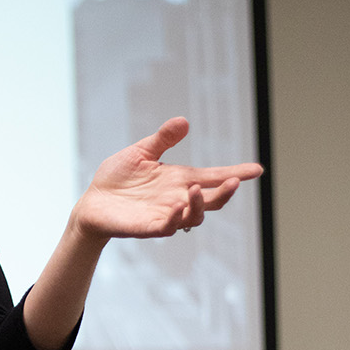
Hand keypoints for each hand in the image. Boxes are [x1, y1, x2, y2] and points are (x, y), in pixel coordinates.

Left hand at [74, 117, 262, 239]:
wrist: (91, 202)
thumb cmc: (116, 178)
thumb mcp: (141, 152)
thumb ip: (163, 139)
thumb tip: (184, 122)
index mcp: (179, 179)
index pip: (213, 176)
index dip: (235, 173)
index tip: (257, 170)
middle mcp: (177, 198)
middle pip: (212, 200)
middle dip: (226, 192)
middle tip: (234, 181)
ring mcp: (165, 214)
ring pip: (194, 216)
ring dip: (199, 204)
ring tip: (196, 188)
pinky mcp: (148, 227)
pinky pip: (168, 227)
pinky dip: (175, 218)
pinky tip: (175, 207)